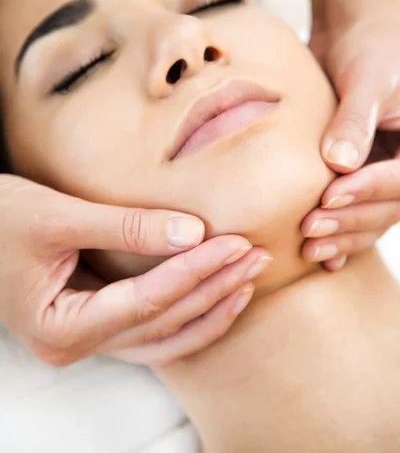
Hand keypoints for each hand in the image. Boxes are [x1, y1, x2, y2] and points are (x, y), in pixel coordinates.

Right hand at [0, 175, 270, 365]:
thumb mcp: (57, 216)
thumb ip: (125, 226)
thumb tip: (192, 231)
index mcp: (59, 327)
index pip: (145, 301)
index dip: (193, 272)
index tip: (233, 244)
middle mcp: (75, 344)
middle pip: (162, 323)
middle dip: (212, 289)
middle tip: (254, 257)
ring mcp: (87, 338)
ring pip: (164, 336)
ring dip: (209, 307)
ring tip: (248, 278)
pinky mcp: (97, 319)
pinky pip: (153, 327)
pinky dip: (188, 312)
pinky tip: (219, 294)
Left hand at [302, 13, 399, 268]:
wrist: (357, 37)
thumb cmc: (370, 48)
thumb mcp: (368, 79)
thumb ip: (355, 120)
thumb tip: (340, 164)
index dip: (369, 189)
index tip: (331, 194)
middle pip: (389, 206)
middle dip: (350, 219)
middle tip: (310, 228)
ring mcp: (388, 172)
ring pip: (374, 217)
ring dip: (343, 234)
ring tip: (307, 247)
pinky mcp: (364, 177)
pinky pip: (360, 213)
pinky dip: (344, 237)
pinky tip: (325, 260)